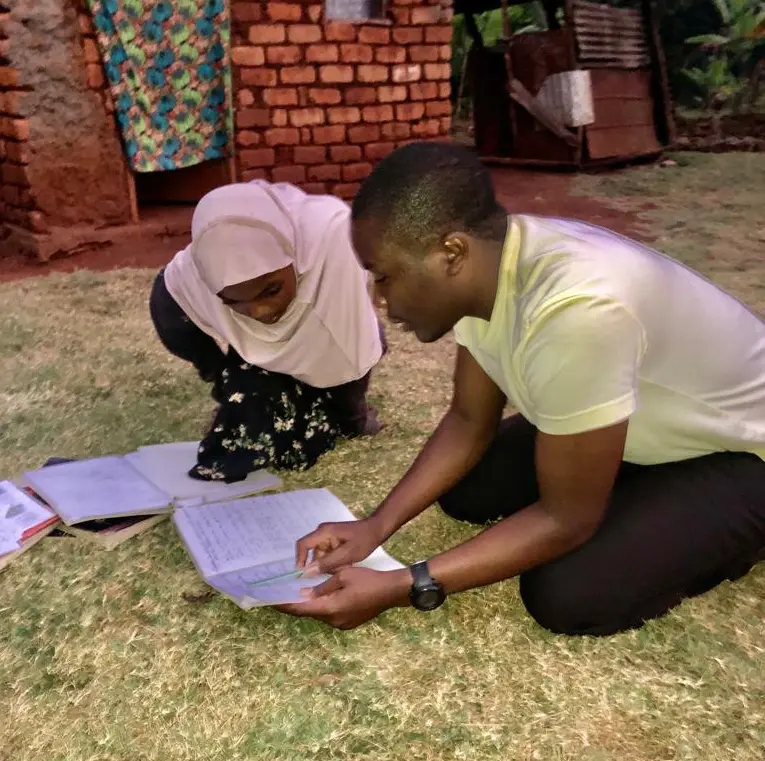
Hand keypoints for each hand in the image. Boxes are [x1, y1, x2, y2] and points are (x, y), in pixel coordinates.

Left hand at [277, 567, 410, 629]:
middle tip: (280, 594)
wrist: (391, 591)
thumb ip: (322, 586)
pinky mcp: (348, 623)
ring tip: (298, 593)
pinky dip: (323, 606)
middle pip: (309, 612)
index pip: (302, 608)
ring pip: (320, 613)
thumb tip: (305, 594)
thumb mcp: (342, 575)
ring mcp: (342, 624)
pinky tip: (320, 597)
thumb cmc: (367, 579)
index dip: (284, 605)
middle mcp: (334, 621)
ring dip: (311, 604)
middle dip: (296, 603)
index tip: (269, 602)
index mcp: (331, 608)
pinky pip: (330, 615)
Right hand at [296, 516, 384, 573]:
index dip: (300, 560)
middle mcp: (322, 533)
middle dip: (321, 565)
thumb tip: (307, 572)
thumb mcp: (347, 554)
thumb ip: (327, 563)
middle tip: (335, 572)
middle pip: (313, 553)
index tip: (303, 575)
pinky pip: (328, 554)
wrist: (378, 529)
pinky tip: (346, 564)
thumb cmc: (364, 540)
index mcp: (323, 532)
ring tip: (344, 567)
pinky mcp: (333, 541)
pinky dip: (335, 561)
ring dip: (330, 565)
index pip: (302, 545)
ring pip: (321, 556)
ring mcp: (328, 536)